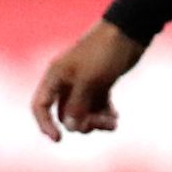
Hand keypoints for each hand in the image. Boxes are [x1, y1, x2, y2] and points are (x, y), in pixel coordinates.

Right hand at [31, 20, 145, 141]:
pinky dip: (104, 113)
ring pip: (84, 111)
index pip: (41, 105)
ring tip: (113, 122)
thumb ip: (77, 105)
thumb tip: (70, 127)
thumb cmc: (105, 52)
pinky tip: (115, 118)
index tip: (58, 139)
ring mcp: (85, 82)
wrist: (130, 31)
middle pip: (66, 113)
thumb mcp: (89, 81)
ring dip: (96, 120)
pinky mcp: (101, 82)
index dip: (45, 124)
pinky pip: (97, 105)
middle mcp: (67, 80)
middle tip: (102, 123)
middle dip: (82, 122)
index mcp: (56, 76)